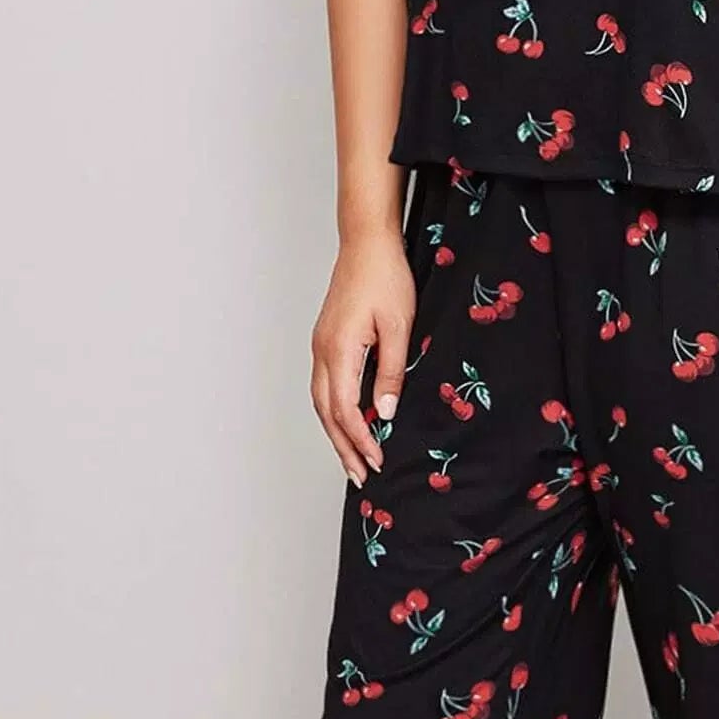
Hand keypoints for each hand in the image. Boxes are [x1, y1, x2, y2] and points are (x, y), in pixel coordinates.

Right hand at [311, 230, 416, 486]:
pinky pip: (324, 384)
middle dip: (343, 447)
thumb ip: (391, 371)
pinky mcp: (326, 338)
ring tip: (352, 457)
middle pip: (327, 412)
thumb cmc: (385, 277)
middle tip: (360, 476)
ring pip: (321, 401)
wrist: (367, 242)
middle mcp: (322, 351)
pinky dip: (334, 409)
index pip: (346, 410)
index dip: (361, 440)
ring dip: (336, 432)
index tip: (378, 460)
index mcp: (339, 350)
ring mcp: (320, 344)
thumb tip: (386, 412)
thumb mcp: (399, 325)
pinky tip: (348, 418)